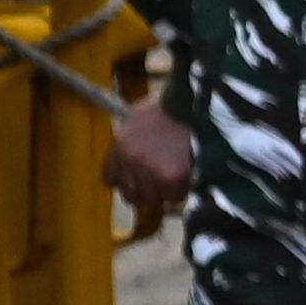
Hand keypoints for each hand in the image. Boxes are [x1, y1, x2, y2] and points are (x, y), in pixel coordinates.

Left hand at [104, 97, 190, 216]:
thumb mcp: (139, 116)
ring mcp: (151, 171)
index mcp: (120, 146)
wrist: (194, 104)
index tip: (136, 180)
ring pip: (153, 200)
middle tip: (158, 187)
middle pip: (130, 194)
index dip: (126, 181)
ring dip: (163, 195)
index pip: (111, 178)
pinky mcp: (173, 177)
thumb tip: (136, 152)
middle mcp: (131, 161)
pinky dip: (182, 193)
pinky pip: (175, 197)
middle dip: (144, 193)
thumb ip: (132, 139)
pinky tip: (187, 181)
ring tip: (174, 186)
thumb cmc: (170, 106)